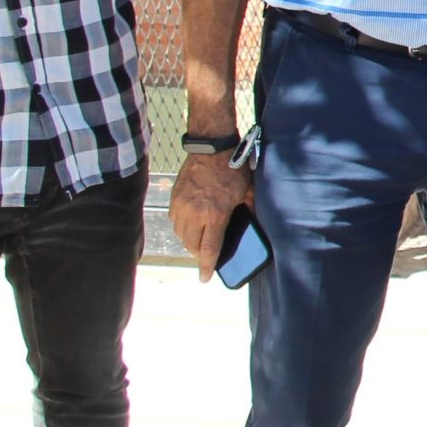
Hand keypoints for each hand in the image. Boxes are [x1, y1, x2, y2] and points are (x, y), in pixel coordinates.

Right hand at [170, 151, 253, 281]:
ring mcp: (182, 205)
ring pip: (180, 235)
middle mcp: (195, 212)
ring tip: (200, 240)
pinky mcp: (174, 198)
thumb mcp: (247, 192)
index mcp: (215, 214)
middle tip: (207, 255)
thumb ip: (249, 211)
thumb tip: (252, 225)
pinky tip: (191, 224)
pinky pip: (174, 221)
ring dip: (190, 242)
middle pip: (192, 245)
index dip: (206, 266)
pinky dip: (182, 227)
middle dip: (199, 254)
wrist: (211, 148)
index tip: (204, 278)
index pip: (209, 249)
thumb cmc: (233, 169)